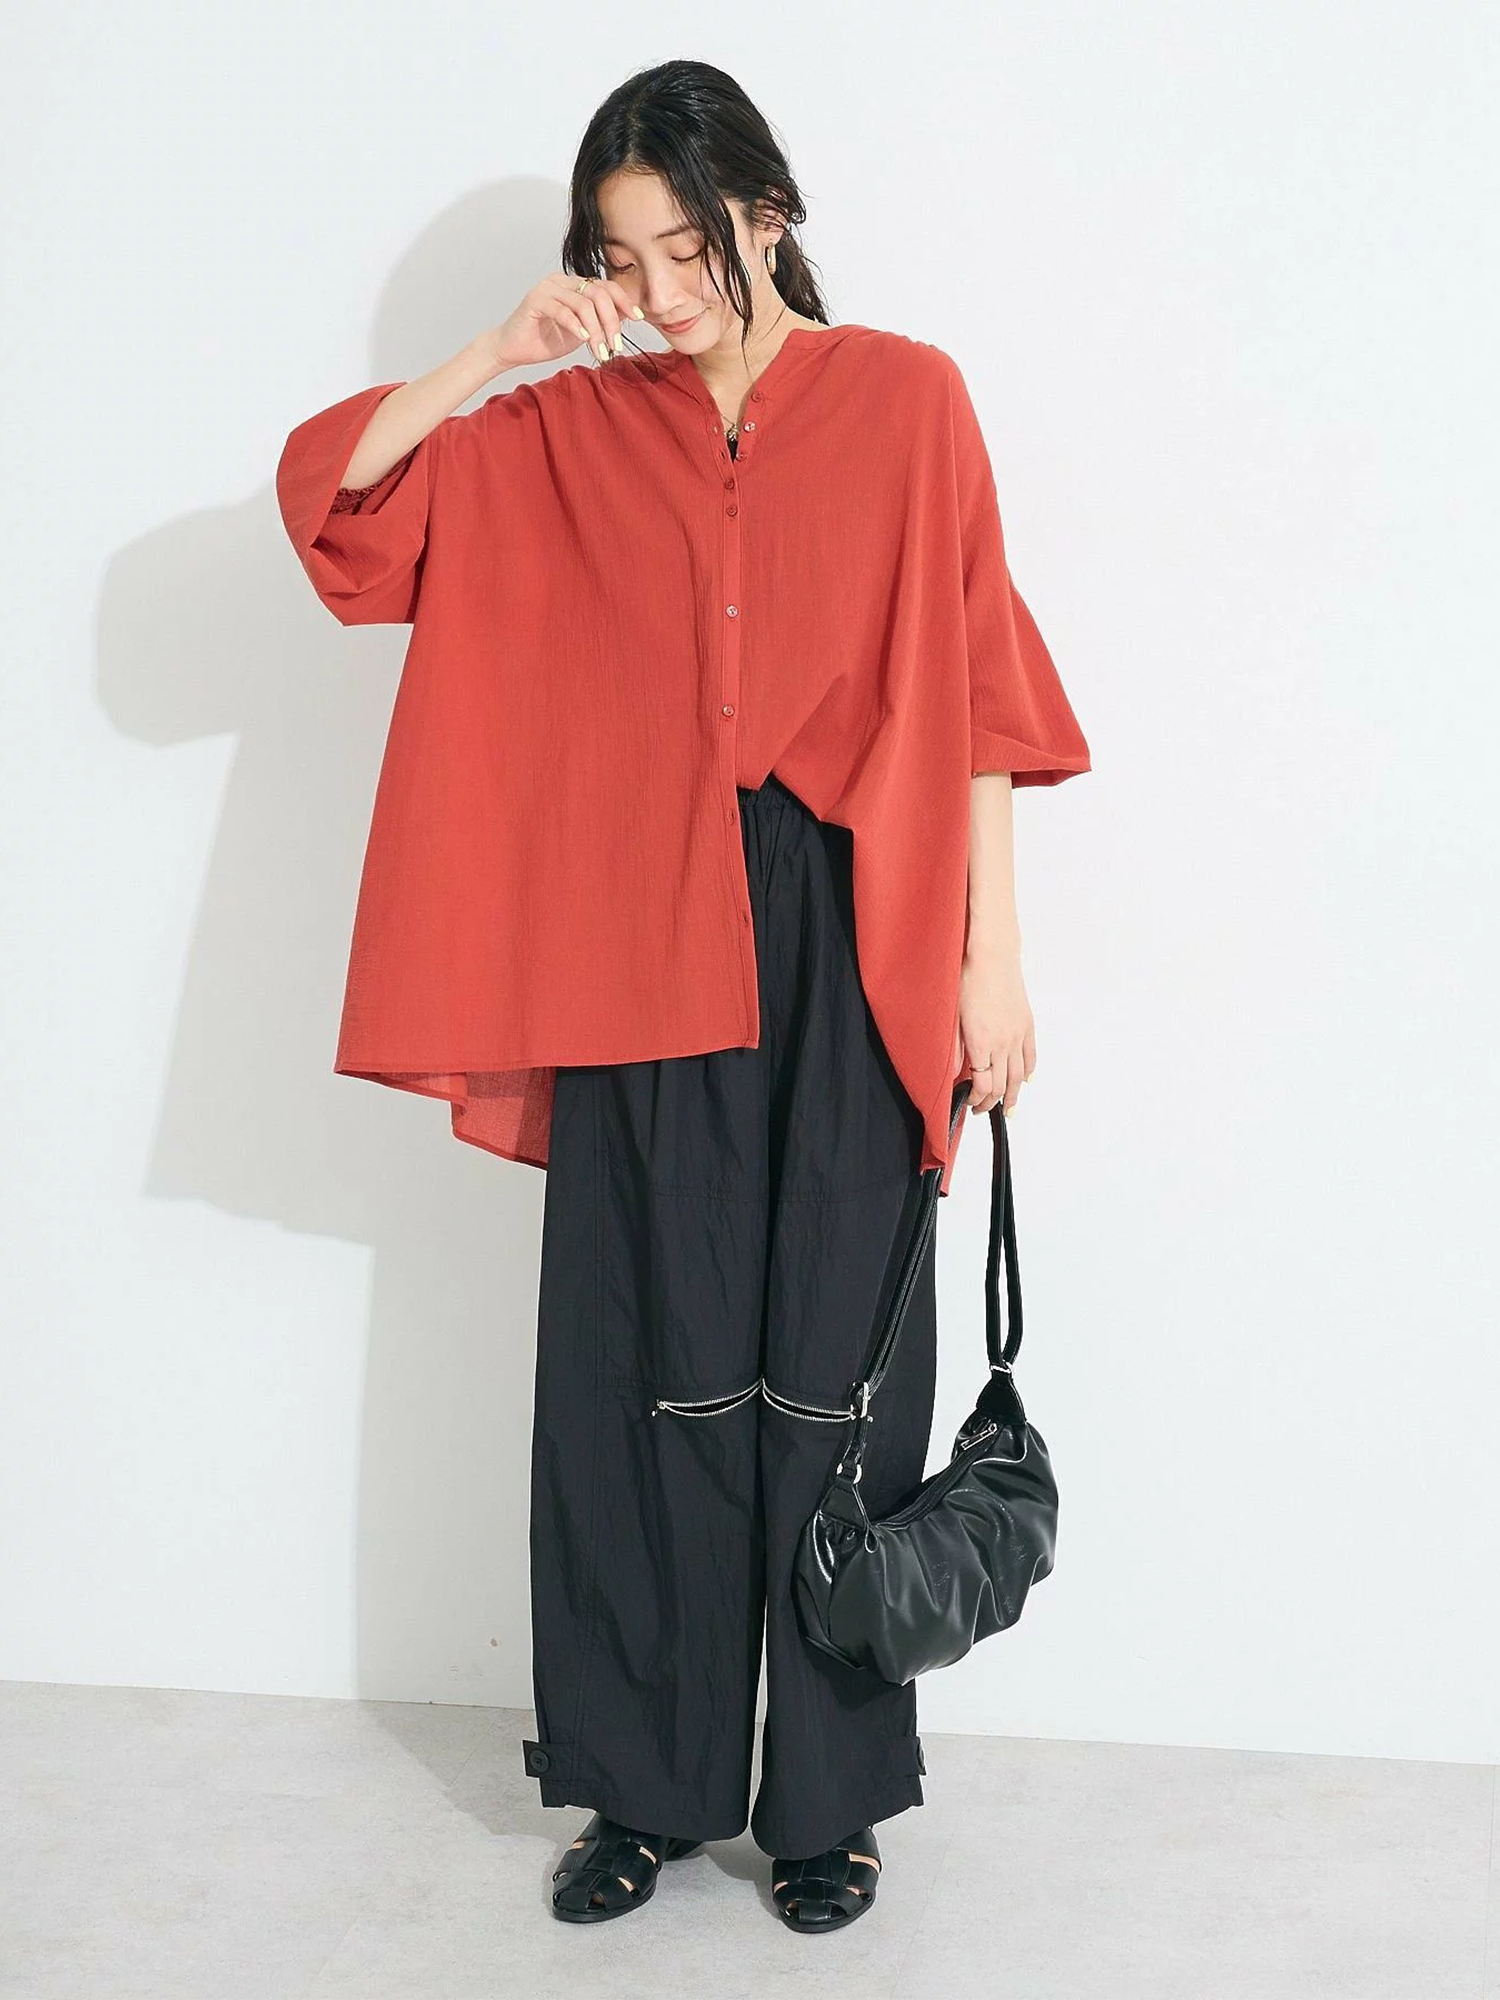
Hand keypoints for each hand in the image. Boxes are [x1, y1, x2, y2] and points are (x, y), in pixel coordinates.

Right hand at [483, 272, 644, 372]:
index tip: (638, 318)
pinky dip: (577, 326)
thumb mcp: (581, 331)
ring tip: (600, 351)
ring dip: (596, 330)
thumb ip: (599, 321)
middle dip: (611, 322)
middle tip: (615, 345)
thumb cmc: (545, 340)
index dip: (624, 301)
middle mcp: (562, 281)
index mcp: (574, 285)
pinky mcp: (535, 300)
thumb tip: (627, 316)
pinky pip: (563, 311)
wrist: (513, 349)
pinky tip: (584, 340)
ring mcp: (548, 288)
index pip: (606, 286)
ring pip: (584, 304)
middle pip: (598, 294)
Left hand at [952, 942, 1034, 1115]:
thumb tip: (955, 1071)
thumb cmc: (968, 980)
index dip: (977, 1100)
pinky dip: (1028, 1072)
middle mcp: (1003, 1043)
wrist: (992, 956)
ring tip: (1008, 1108)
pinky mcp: (1027, 1024)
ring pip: (1019, 1076)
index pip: (983, 1085)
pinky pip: (1031, 1056)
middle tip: (983, 1110)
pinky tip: (1025, 1081)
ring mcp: (1018, 1034)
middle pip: (1002, 1084)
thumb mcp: (953, 1016)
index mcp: (981, 1043)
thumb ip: (955, 1048)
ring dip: (1013, 1095)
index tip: (969, 1103)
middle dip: (992, 1102)